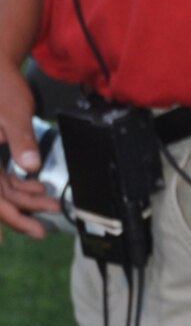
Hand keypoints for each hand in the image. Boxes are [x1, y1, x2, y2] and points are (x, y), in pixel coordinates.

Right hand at [0, 61, 56, 239]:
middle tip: (42, 229)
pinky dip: (22, 185)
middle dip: (20, 214)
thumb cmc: (3, 88)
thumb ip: (22, 140)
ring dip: (26, 200)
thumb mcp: (14, 114)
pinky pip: (5, 178)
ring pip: (3, 189)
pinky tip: (41, 189)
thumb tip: (31, 166)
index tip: (11, 237)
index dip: (3, 216)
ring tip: (52, 207)